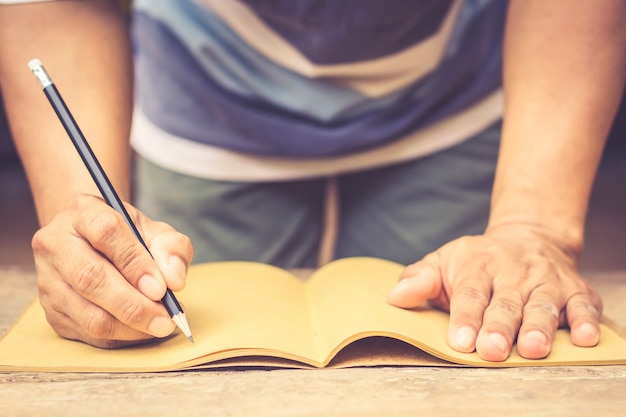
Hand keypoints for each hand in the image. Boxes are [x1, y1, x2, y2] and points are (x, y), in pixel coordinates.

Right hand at [32, 194, 193, 347]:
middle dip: (134, 306)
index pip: (106, 233)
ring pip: (88, 314)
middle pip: (91, 279)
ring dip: (130, 327)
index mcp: (83, 212)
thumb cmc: (127, 236)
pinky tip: (141, 330)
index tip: (161, 288)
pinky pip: (87, 333)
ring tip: (159, 326)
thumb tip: (174, 280)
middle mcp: (56, 244)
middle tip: (167, 320)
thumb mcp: (154, 230)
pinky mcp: (51, 311)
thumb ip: (171, 248)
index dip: (136, 263)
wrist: (91, 241)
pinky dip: (120, 337)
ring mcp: (48, 279)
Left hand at [387, 224, 602, 360]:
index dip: (465, 318)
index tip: (459, 341)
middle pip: (505, 303)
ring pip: (543, 306)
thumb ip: (420, 279)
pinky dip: (586, 321)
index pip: (470, 293)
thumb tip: (396, 297)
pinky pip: (584, 305)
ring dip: (539, 327)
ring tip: (533, 348)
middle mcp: (514, 273)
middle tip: (491, 350)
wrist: (528, 237)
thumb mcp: (443, 261)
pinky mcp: (575, 290)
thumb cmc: (477, 261)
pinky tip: (583, 338)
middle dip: (499, 328)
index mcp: (478, 265)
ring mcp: (546, 281)